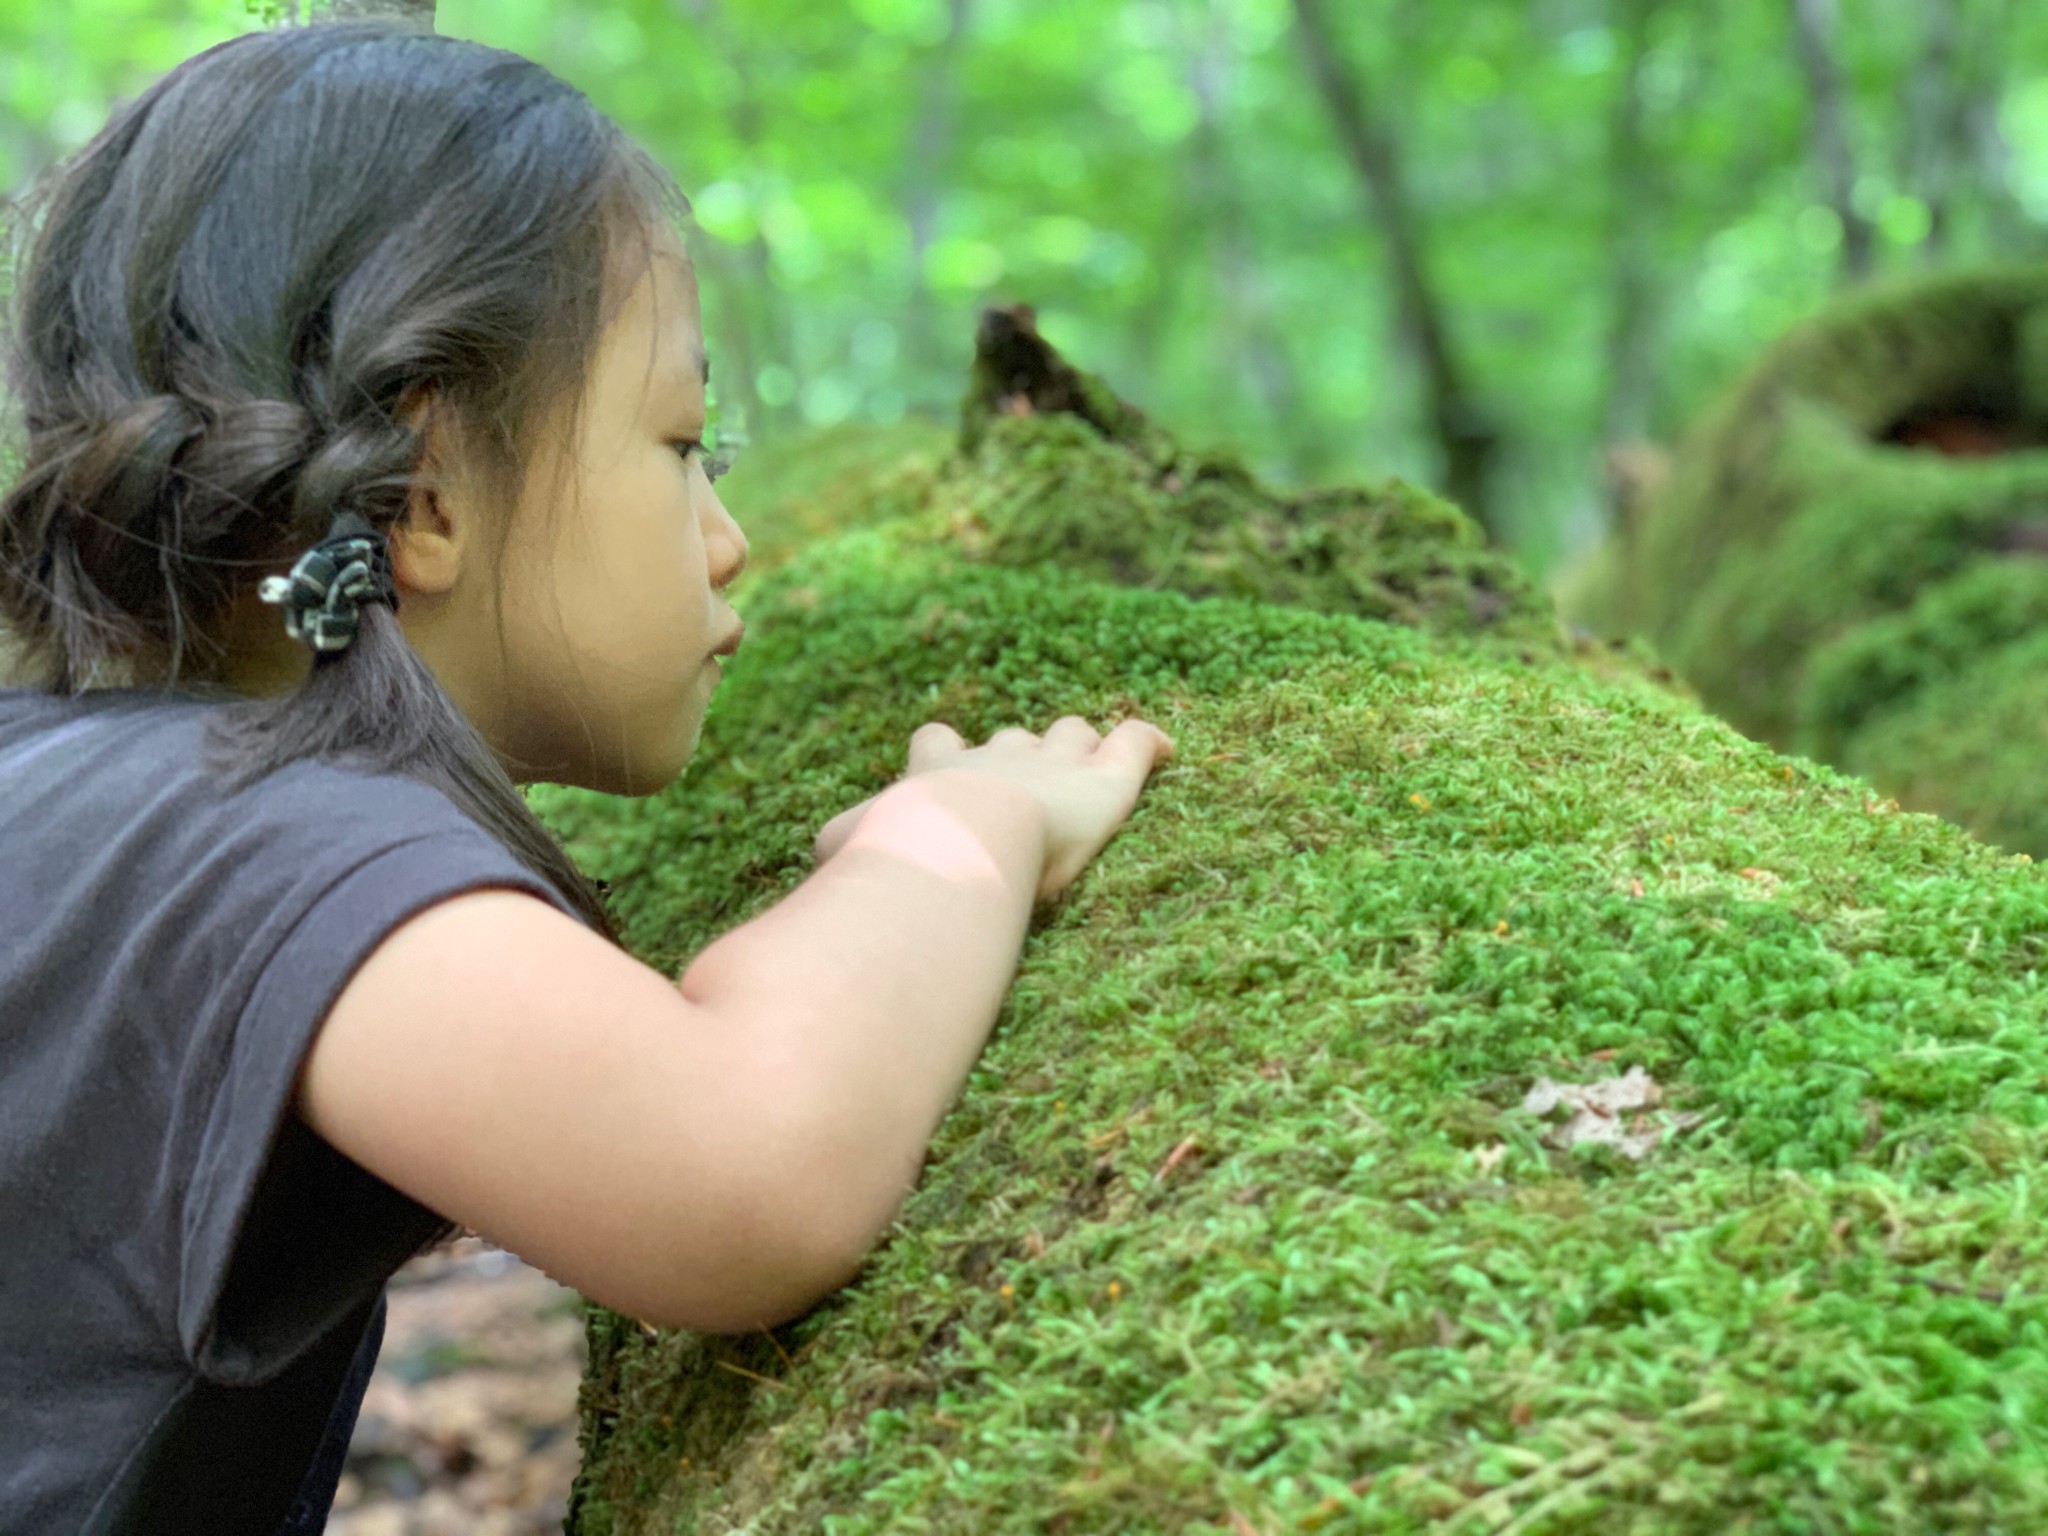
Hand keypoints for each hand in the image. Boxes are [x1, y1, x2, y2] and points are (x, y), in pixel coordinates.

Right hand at [814, 716, 1175, 900]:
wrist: (954, 842)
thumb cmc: (897, 850)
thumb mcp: (846, 845)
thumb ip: (839, 843)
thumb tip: (816, 851)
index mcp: (936, 771)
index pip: (937, 744)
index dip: (945, 753)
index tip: (945, 764)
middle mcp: (994, 757)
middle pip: (1012, 738)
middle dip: (1021, 753)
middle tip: (1027, 781)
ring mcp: (1052, 764)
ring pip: (1070, 734)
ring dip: (1078, 748)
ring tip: (1088, 764)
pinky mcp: (1104, 781)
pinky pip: (1134, 743)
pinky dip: (1148, 743)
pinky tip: (1162, 747)